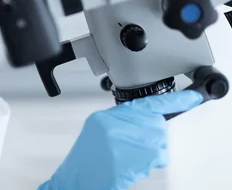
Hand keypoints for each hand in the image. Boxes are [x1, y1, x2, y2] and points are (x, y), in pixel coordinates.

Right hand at [39, 90, 203, 189]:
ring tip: (127, 156)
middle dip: (151, 136)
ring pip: (159, 143)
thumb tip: (144, 119)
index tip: (193, 98)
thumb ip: (122, 118)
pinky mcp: (141, 159)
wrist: (80, 177)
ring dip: (149, 152)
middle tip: (131, 145)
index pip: (150, 103)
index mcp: (109, 116)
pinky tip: (129, 163)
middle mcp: (122, 126)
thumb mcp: (98, 126)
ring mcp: (133, 142)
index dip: (176, 100)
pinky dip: (148, 163)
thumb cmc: (88, 155)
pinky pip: (156, 159)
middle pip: (157, 125)